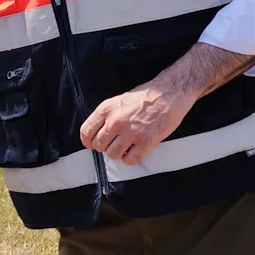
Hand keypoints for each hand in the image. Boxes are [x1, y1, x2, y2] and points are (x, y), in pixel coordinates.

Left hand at [79, 82, 195, 166]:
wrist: (169, 94)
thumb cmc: (145, 97)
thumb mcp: (119, 101)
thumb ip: (106, 116)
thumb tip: (97, 131)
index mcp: (107, 109)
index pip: (86, 132)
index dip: (88, 141)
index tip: (92, 144)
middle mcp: (116, 121)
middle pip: (99, 146)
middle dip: (105, 147)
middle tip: (114, 143)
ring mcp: (131, 132)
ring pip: (113, 154)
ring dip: (118, 153)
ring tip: (125, 147)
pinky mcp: (146, 141)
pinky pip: (130, 159)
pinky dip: (131, 158)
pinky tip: (135, 151)